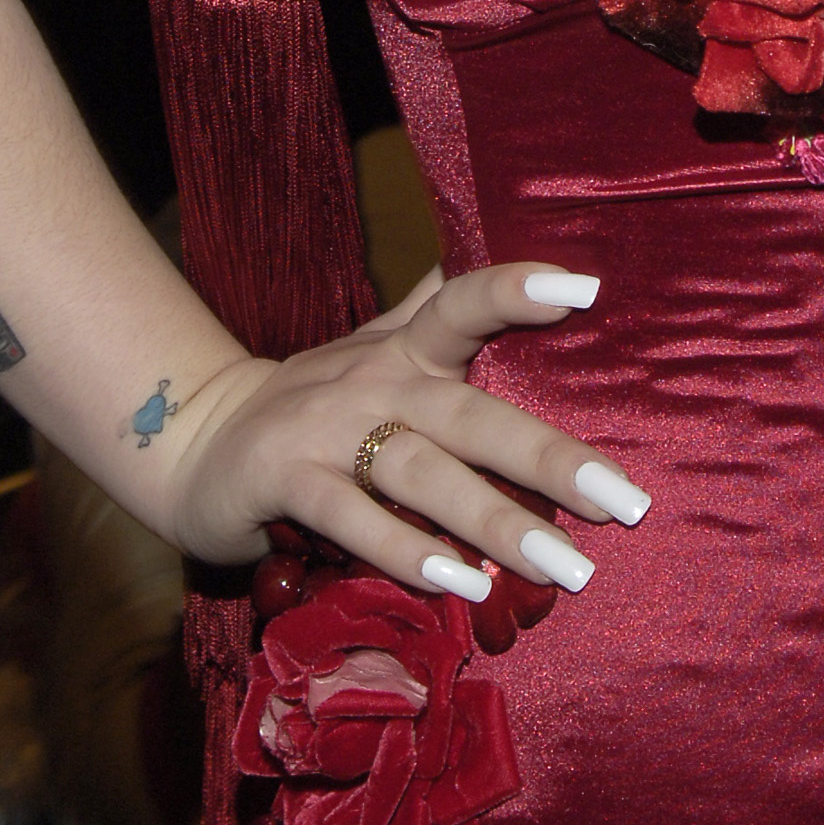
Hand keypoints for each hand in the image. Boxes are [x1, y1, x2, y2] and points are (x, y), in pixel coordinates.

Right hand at [157, 262, 647, 605]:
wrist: (200, 444)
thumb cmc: (320, 401)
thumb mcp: (380, 344)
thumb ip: (440, 304)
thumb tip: (512, 240)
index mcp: (405, 347)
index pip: (463, 303)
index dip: (517, 288)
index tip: (585, 290)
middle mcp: (374, 379)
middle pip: (471, 415)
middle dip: (551, 460)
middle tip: (623, 504)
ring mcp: (327, 430)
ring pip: (422, 474)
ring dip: (494, 521)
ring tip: (561, 565)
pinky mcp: (286, 482)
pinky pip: (354, 520)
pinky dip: (407, 552)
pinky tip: (462, 584)